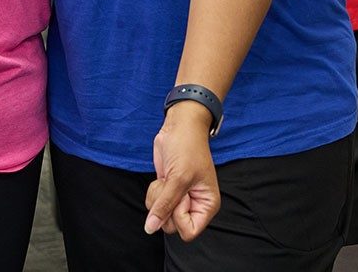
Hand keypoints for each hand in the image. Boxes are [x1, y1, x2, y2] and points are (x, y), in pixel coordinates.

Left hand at [144, 101, 220, 240]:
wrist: (179, 126)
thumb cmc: (186, 148)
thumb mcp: (178, 178)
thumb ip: (164, 205)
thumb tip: (150, 228)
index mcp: (207, 205)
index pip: (189, 231)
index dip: (179, 216)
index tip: (180, 195)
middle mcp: (194, 205)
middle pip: (172, 226)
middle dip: (166, 206)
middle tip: (171, 184)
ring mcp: (179, 198)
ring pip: (160, 216)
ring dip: (158, 198)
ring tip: (166, 179)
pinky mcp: (167, 189)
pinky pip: (154, 204)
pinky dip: (153, 192)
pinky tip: (162, 178)